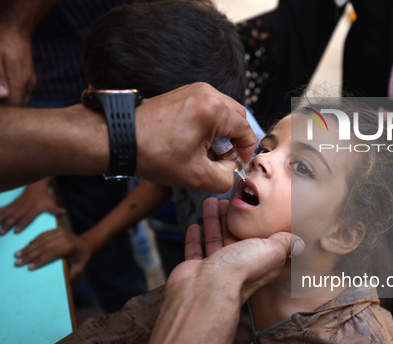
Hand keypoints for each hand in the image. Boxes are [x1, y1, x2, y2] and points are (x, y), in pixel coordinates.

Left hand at [0, 16, 36, 105]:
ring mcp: (31, 82)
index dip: (5, 111)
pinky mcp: (29, 79)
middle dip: (8, 110)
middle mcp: (29, 85)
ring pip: (22, 102)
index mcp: (20, 82)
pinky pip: (23, 95)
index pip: (13, 107)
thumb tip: (4, 95)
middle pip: (19, 107)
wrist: (17, 27)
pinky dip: (14, 98)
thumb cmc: (2, 40)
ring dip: (10, 104)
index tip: (1, 110)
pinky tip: (4, 92)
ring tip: (1, 100)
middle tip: (1, 104)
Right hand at [0, 179, 65, 234]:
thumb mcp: (51, 203)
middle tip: (2, 232)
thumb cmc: (44, 197)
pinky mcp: (12, 205)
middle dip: (7, 225)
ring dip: (0, 220)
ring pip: (7, 214)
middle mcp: (23, 208)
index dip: (22, 224)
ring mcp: (16, 206)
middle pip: (14, 218)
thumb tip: (64, 212)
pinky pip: (4, 209)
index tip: (16, 230)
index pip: (26, 218)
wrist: (36, 186)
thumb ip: (56, 210)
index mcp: (32, 210)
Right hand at [14, 228, 93, 278]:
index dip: (39, 261)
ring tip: (17, 255)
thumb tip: (61, 286)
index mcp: (69, 247)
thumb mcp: (79, 268)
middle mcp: (64, 238)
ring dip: (28, 248)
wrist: (87, 243)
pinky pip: (42, 235)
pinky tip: (26, 247)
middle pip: (43, 247)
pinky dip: (33, 241)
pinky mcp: (57, 229)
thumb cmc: (82, 258)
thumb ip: (70, 276)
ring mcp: (60, 232)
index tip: (29, 268)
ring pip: (41, 240)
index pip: (51, 254)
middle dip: (29, 255)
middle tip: (17, 262)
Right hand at [128, 202, 303, 343]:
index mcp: (259, 260)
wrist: (205, 291)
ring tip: (210, 202)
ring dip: (214, 220)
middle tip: (227, 200)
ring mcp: (216, 268)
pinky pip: (196, 250)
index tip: (250, 204)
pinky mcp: (197, 269)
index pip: (260, 239)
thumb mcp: (271, 250)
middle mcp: (238, 265)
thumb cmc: (239, 271)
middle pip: (235, 235)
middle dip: (232, 217)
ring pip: (215, 238)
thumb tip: (300, 243)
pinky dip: (196, 238)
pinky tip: (195, 225)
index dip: (256, 222)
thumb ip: (284, 243)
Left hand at [135, 83, 257, 192]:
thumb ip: (225, 177)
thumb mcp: (196, 176)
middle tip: (221, 159)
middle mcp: (207, 93)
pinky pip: (209, 108)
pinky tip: (194, 142)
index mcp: (213, 109)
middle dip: (235, 141)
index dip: (246, 152)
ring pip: (224, 112)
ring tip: (205, 152)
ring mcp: (194, 90)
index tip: (237, 165)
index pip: (246, 130)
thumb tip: (231, 168)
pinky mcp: (184, 93)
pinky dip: (209, 125)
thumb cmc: (153, 153)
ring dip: (222, 133)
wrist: (120, 137)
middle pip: (238, 117)